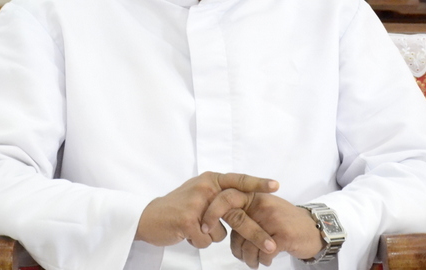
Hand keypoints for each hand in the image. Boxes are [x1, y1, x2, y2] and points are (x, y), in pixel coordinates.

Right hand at [135, 172, 278, 250]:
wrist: (149, 217)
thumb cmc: (178, 207)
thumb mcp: (200, 193)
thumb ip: (220, 195)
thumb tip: (244, 203)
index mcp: (211, 179)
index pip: (239, 180)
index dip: (257, 183)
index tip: (276, 185)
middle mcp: (205, 187)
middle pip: (237, 214)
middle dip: (255, 233)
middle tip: (270, 246)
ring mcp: (196, 203)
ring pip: (221, 232)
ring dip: (211, 236)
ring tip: (193, 227)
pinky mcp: (187, 220)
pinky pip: (207, 241)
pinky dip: (198, 242)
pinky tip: (186, 233)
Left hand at [204, 193, 323, 267]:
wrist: (314, 229)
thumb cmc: (284, 223)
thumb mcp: (261, 213)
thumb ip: (242, 215)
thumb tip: (216, 227)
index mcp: (254, 196)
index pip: (226, 198)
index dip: (212, 212)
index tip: (202, 228)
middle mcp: (262, 204)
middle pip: (235, 220)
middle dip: (227, 239)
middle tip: (229, 252)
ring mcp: (273, 218)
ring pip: (248, 242)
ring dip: (249, 257)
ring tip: (254, 261)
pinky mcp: (283, 234)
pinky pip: (263, 252)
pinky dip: (263, 260)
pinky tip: (267, 260)